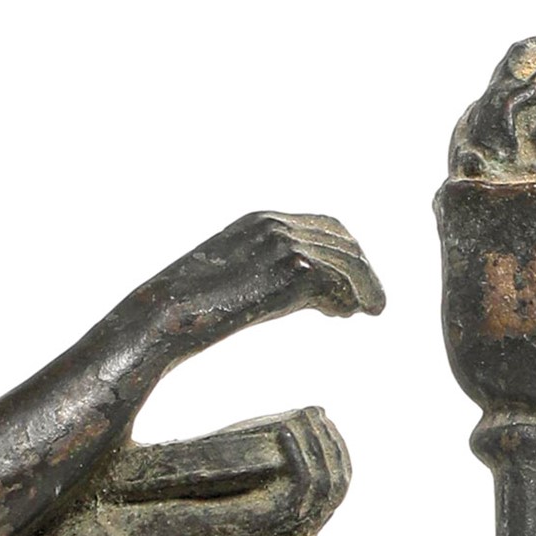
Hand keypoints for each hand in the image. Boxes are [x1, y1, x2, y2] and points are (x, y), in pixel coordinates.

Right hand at [161, 210, 386, 341]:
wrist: (164, 315)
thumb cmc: (185, 308)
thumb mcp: (228, 279)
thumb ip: (262, 275)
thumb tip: (292, 289)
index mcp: (259, 221)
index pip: (324, 226)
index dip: (346, 252)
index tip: (354, 280)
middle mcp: (274, 224)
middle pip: (342, 240)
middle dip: (361, 269)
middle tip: (371, 300)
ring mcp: (284, 243)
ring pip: (345, 261)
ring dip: (362, 286)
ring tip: (369, 309)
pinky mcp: (292, 268)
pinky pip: (338, 281)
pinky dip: (350, 297)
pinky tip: (347, 313)